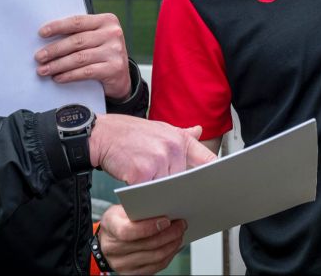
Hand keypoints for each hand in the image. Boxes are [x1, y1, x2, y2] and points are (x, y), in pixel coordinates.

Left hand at [35, 13, 130, 99]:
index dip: (58, 27)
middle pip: (77, 41)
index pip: (78, 21)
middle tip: (39, 57)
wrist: (121, 77)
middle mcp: (113, 33)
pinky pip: (86, 72)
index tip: (41, 33)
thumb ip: (79, 33)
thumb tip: (47, 38)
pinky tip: (58, 77)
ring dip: (58, 65)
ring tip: (43, 70)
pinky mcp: (115, 68)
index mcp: (107, 20)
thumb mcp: (95, 38)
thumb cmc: (102, 53)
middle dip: (54, 49)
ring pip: (79, 57)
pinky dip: (69, 75)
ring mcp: (115, 51)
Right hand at [89, 114, 216, 183]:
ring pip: (167, 188)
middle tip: (163, 182)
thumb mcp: (159, 128)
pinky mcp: (142, 174)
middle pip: (182, 180)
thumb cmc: (129, 133)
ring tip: (146, 180)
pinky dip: (144, 193)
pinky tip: (135, 183)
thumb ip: (182, 135)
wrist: (102, 134)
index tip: (219, 182)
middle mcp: (171, 148)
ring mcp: (158, 161)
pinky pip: (149, 193)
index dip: (214, 172)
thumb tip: (199, 131)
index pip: (205, 158)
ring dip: (158, 190)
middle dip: (174, 184)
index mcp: (178, 138)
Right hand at [99, 205, 185, 274]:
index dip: (149, 227)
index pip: (128, 231)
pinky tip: (174, 246)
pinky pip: (156, 267)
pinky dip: (169, 256)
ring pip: (154, 257)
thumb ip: (139, 208)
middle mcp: (113, 248)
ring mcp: (121, 264)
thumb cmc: (118, 221)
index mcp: (110, 226)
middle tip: (181, 225)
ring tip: (180, 234)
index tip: (166, 221)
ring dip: (172, 245)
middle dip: (169, 234)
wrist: (107, 241)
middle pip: (147, 245)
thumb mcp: (122, 208)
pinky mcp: (132, 273)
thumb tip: (164, 207)